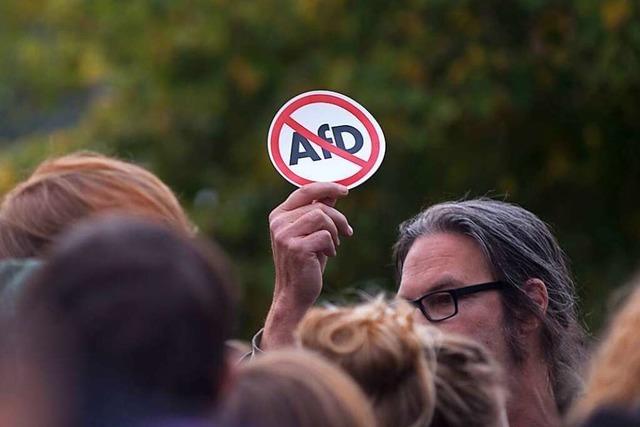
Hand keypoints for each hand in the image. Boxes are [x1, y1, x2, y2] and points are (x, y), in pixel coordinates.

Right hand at [262, 183, 352, 348]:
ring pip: (322, 217)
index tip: (345, 191)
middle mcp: (278, 222)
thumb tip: (332, 192)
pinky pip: (325, 236)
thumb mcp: (312, 233)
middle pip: (319, 206)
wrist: (294, 294)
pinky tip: (327, 255)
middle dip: (338, 219)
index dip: (327, 187)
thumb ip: (318, 212)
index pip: (304, 191)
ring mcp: (284, 235)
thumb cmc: (305, 263)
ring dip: (335, 232)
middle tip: (347, 232)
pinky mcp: (296, 247)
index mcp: (279, 215)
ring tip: (334, 246)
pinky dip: (332, 246)